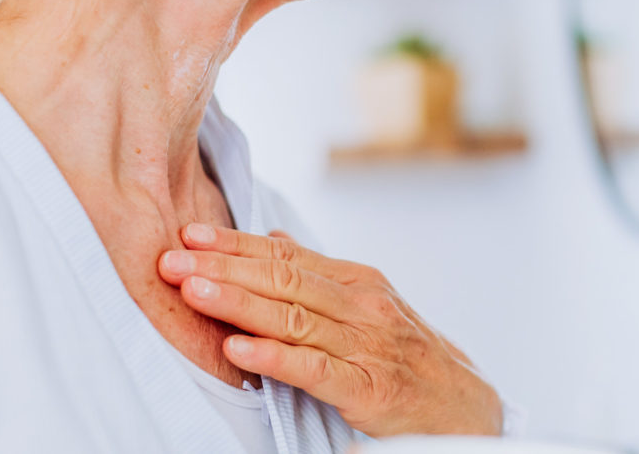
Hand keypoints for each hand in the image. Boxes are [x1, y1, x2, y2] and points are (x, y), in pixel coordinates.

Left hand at [157, 223, 502, 437]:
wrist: (466, 404)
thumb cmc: (406, 352)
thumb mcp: (366, 304)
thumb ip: (316, 273)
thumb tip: (269, 236)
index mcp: (355, 279)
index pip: (283, 254)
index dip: (234, 244)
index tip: (190, 234)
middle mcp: (360, 304)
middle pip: (281, 278)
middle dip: (221, 267)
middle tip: (172, 259)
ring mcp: (366, 344)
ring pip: (291, 317)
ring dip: (237, 303)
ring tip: (193, 292)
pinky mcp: (368, 389)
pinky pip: (314, 369)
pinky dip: (274, 357)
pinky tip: (238, 349)